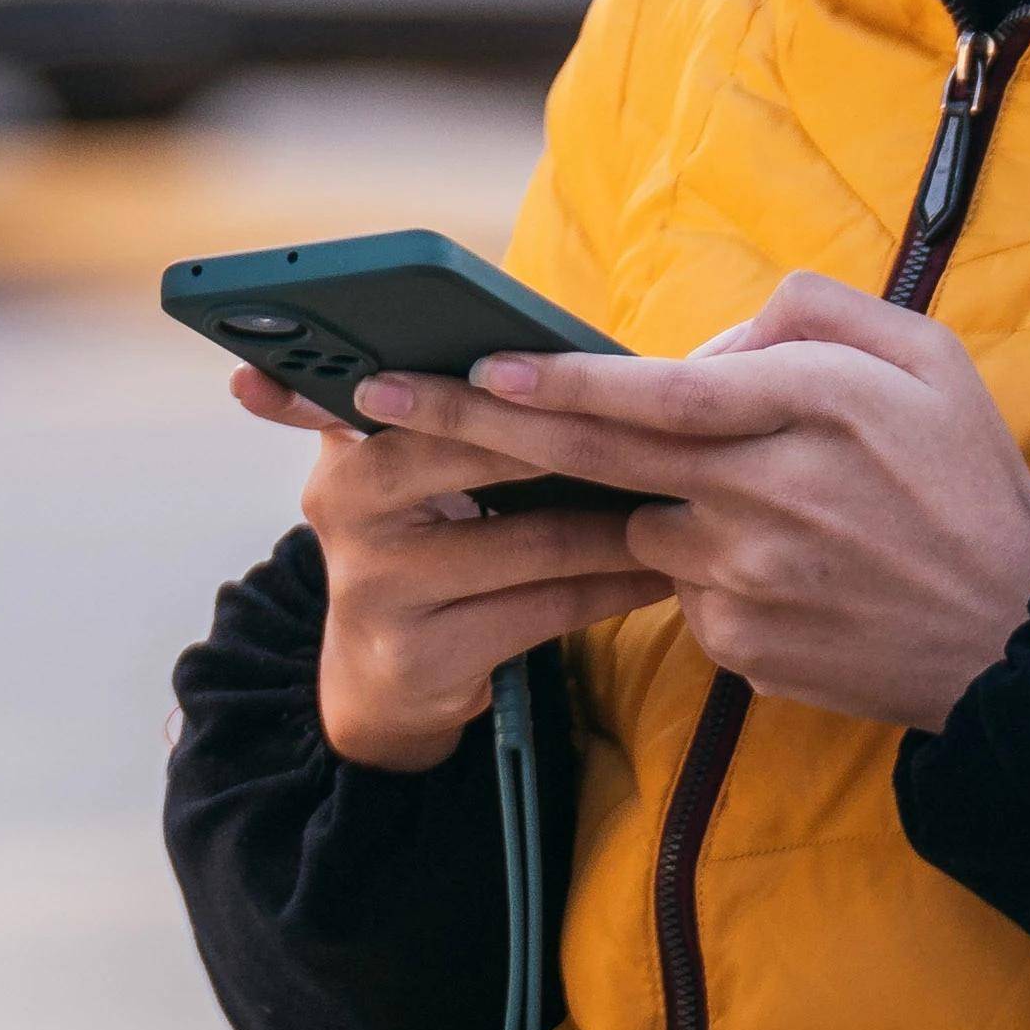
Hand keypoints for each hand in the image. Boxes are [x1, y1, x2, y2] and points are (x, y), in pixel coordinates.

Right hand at [238, 367, 672, 770]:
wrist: (378, 672)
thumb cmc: (421, 546)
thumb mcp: (405, 478)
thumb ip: (445, 420)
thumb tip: (561, 356)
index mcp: (346, 446)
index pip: (423, 391)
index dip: (497, 382)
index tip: (575, 368)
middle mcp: (345, 509)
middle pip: (476, 456)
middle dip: (578, 441)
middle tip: (663, 426)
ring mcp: (379, 586)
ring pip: (533, 543)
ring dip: (622, 527)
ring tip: (684, 506)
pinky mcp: (425, 653)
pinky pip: (549, 608)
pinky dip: (616, 588)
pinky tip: (662, 573)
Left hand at [369, 277, 1029, 736]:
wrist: (1026, 640)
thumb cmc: (967, 483)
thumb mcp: (922, 358)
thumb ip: (806, 317)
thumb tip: (701, 346)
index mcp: (808, 413)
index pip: (655, 392)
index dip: (558, 380)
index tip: (477, 362)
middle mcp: (765, 498)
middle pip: (591, 457)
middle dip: (469, 422)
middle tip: (373, 394)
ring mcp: (747, 581)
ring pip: (640, 526)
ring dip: (648, 507)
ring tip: (754, 509)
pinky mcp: (741, 648)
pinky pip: (684, 593)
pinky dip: (706, 570)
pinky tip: (786, 574)